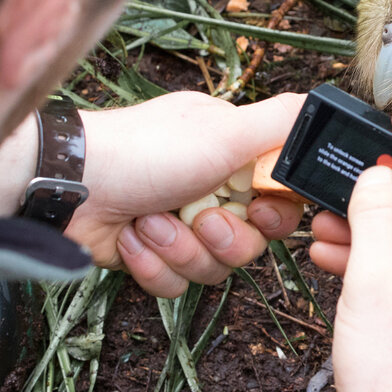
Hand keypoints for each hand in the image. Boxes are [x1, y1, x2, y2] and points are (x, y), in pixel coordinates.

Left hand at [69, 91, 305, 296]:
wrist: (67, 189)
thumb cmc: (144, 151)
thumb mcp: (225, 129)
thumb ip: (282, 122)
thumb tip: (324, 107)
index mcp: (233, 155)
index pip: (281, 199)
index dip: (274, 214)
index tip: (258, 209)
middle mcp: (210, 188)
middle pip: (252, 242)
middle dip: (223, 237)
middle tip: (199, 217)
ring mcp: (180, 224)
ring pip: (215, 268)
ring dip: (180, 248)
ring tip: (149, 221)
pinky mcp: (151, 256)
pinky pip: (177, 285)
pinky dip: (152, 264)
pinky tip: (130, 237)